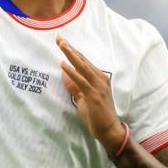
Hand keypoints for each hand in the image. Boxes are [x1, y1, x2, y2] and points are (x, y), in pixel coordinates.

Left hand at [58, 35, 124, 151]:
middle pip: (82, 60)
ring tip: (61, 45)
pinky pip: (81, 81)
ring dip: (71, 55)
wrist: (109, 130)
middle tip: (59, 37)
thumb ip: (75, 86)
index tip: (62, 41)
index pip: (83, 61)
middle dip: (70, 48)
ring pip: (82, 66)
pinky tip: (63, 65)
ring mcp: (98, 86)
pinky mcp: (94, 95)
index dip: (73, 50)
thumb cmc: (97, 115)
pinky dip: (72, 72)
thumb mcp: (83, 98)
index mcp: (99, 77)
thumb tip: (65, 74)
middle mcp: (100, 78)